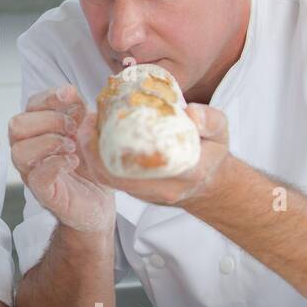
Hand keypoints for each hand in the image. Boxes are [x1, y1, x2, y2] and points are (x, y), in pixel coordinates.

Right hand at [10, 84, 114, 231]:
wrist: (101, 201)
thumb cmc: (91, 164)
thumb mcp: (88, 130)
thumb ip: (79, 111)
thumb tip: (71, 92)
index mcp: (39, 130)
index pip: (31, 105)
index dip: (49, 97)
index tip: (71, 95)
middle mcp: (29, 149)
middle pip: (17, 125)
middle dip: (48, 120)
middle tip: (73, 128)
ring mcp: (32, 172)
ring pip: (19, 151)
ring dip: (49, 142)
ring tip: (72, 147)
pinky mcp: (44, 193)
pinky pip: (36, 176)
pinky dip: (56, 164)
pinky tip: (73, 162)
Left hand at [76, 102, 230, 207]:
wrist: (207, 182)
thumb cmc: (211, 152)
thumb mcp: (220, 131)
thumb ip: (210, 119)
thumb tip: (190, 112)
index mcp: (189, 171)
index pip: (154, 161)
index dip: (123, 142)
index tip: (107, 119)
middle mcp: (165, 187)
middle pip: (120, 173)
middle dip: (96, 148)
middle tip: (88, 120)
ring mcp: (148, 194)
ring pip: (109, 178)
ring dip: (92, 154)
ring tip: (86, 127)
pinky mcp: (135, 193)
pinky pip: (109, 180)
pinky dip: (95, 160)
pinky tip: (91, 140)